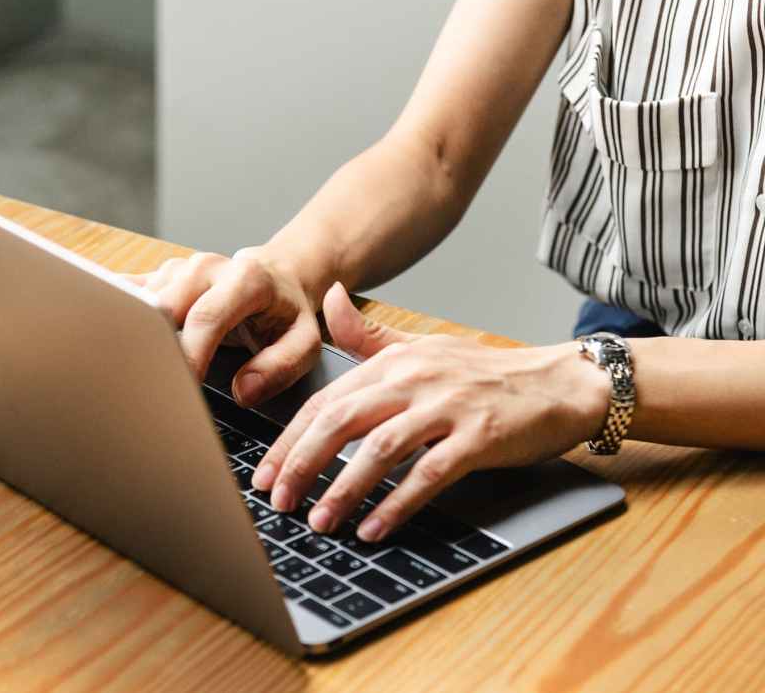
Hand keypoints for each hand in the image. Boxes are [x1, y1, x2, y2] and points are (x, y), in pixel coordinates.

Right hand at [121, 248, 322, 405]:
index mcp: (246, 279)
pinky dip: (112, 314)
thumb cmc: (288, 312)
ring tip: (131, 373)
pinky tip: (102, 335)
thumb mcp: (305, 342)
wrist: (278, 275)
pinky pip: (124, 292)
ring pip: (138, 302)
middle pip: (163, 307)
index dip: (190, 354)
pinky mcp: (158, 276)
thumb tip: (243, 391)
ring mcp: (178, 269)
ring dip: (133, 337)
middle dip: (154, 348)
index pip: (207, 318)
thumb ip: (280, 366)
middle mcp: (206, 268)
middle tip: (152, 388)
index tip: (182, 386)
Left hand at [252, 282, 608, 541]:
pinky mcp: (479, 437)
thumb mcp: (423, 348)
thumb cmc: (485, 372)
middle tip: (278, 501)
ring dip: (343, 489)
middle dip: (302, 462)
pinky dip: (397, 504)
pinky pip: (428, 474)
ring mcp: (447, 407)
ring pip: (379, 449)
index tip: (266, 471)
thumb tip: (331, 299)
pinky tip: (373, 527)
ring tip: (318, 520)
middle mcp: (415, 379)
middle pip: (342, 420)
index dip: (290, 437)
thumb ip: (370, 335)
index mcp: (394, 361)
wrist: (559, 382)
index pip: (327, 400)